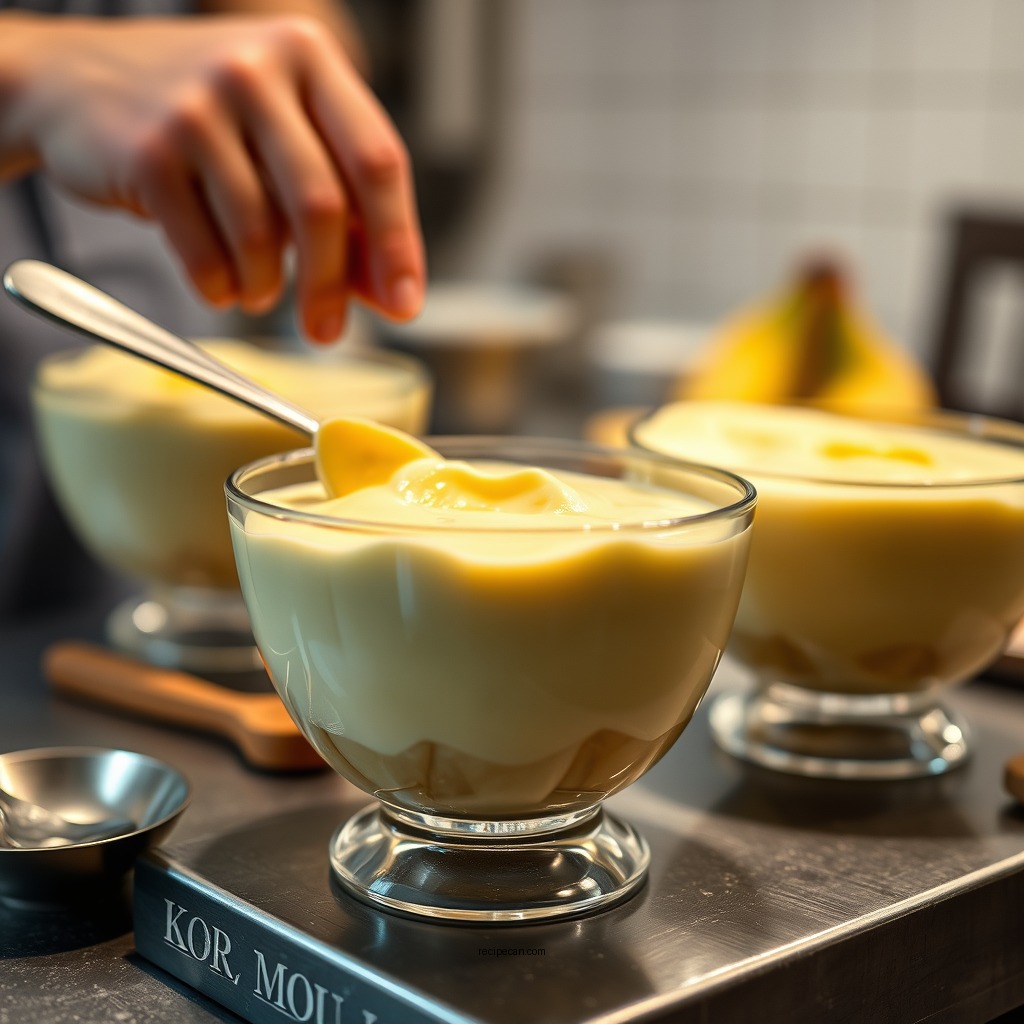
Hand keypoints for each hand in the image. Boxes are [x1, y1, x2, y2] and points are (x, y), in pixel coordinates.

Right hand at [1, 13, 424, 340]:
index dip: (398, 242)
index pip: (378, 161)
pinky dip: (221, 288)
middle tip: (327, 332)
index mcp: (310, 58)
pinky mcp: (148, 152)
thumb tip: (393, 297)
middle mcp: (257, 71)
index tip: (406, 303)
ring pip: (262, 236)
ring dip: (267, 287)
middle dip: (330, 285)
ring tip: (260, 292)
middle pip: (323, 206)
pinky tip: (222, 286)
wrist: (78, 83)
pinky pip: (206, 253)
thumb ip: (346, 214)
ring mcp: (197, 107)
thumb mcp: (286, 142)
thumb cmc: (207, 119)